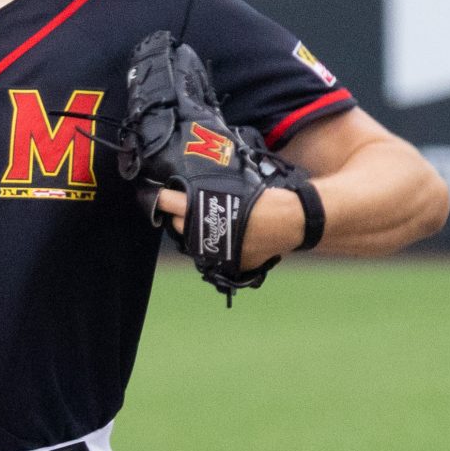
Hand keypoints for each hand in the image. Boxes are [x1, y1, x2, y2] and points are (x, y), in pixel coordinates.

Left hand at [154, 185, 305, 265]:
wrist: (292, 220)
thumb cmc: (266, 198)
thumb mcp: (235, 187)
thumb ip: (210, 195)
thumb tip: (187, 194)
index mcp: (202, 211)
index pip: (169, 202)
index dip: (161, 198)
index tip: (158, 194)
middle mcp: (205, 233)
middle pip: (179, 224)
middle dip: (181, 215)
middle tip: (189, 204)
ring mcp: (216, 251)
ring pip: (194, 241)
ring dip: (197, 231)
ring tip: (210, 219)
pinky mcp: (229, 263)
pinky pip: (214, 254)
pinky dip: (216, 245)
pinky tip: (227, 234)